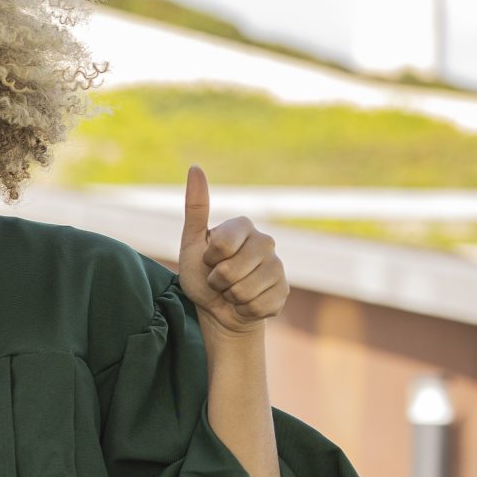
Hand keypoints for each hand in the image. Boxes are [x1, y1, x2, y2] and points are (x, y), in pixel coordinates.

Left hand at [178, 165, 287, 337]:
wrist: (218, 309)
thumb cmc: (201, 274)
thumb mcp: (192, 242)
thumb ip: (195, 207)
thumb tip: (195, 167)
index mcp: (243, 225)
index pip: (222, 244)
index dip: (209, 258)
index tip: (208, 259)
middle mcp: (265, 241)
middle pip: (232, 270)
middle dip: (217, 281)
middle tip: (219, 279)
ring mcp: (278, 267)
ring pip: (245, 290)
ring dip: (230, 296)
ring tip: (231, 291)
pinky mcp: (283, 291)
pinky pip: (258, 305)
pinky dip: (244, 309)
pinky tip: (245, 304)